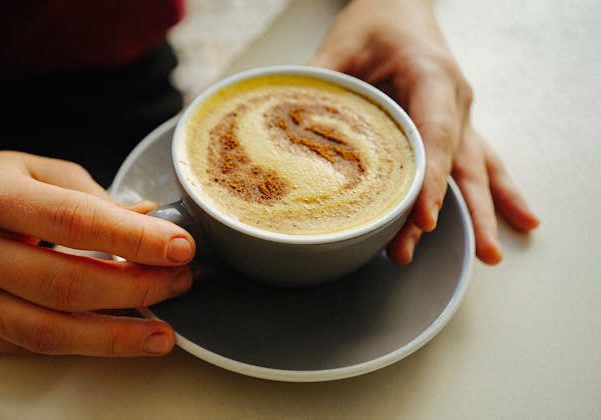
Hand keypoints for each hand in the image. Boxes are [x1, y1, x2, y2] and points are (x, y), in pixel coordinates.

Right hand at [0, 150, 194, 355]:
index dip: (133, 240)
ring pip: (44, 331)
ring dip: (113, 336)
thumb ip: (100, 202)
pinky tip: (112, 335)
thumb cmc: (0, 185)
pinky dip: (77, 345)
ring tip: (159, 332)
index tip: (180, 249)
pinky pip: (26, 347)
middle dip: (134, 290)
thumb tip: (158, 228)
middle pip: (62, 285)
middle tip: (177, 284)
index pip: (73, 221)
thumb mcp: (49, 172)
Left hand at [310, 0, 538, 263]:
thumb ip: (319, 80)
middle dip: (443, 209)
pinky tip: (521, 221)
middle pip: (453, 162)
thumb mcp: (343, 41)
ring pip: (476, 168)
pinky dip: (499, 193)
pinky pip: (481, 162)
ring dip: (481, 213)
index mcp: (432, 75)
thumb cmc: (379, 19)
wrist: (403, 5)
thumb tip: (286, 120)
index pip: (435, 134)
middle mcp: (454, 99)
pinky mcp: (454, 125)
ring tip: (490, 255)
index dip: (431, 179)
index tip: (425, 217)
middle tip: (419, 249)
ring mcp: (459, 114)